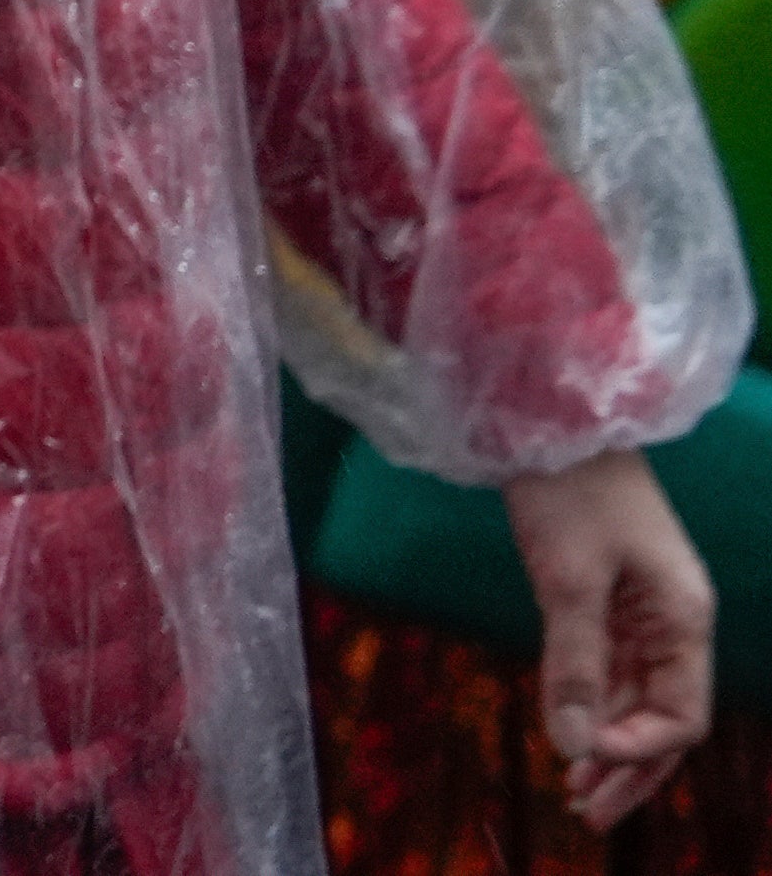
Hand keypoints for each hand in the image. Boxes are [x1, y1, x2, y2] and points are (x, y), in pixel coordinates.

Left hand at [502, 447, 713, 826]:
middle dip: (629, 769)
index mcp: (684, 621)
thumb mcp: (568, 579)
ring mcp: (644, 613)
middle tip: (586, 814)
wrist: (552, 423)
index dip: (635, 749)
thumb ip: (573, 662)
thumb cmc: (569, 492)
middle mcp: (674, 624)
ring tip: (576, 794)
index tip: (580, 759)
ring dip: (608, 746)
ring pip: (637, 700)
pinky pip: (613, 672)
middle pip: (664, 718)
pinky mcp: (610, 600)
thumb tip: (571, 745)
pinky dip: (594, 708)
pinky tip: (571, 738)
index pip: (680, 716)